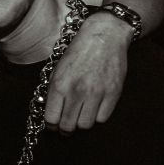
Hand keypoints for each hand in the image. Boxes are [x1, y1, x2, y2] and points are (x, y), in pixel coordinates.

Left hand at [45, 14, 127, 132]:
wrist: (104, 36)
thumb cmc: (78, 52)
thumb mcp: (57, 69)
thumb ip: (53, 92)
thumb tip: (51, 114)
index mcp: (59, 85)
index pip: (51, 119)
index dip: (51, 125)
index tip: (54, 125)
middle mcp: (77, 91)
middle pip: (68, 126)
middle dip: (65, 129)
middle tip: (67, 125)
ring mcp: (96, 93)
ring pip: (85, 125)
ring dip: (82, 122)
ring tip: (81, 114)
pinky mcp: (113, 93)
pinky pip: (102, 118)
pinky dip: (97, 116)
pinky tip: (95, 107)